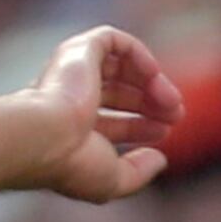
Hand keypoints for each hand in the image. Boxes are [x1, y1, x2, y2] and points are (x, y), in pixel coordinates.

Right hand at [23, 26, 179, 205]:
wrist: (43, 135)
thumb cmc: (71, 164)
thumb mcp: (111, 180)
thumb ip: (138, 173)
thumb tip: (160, 159)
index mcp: (67, 130)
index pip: (109, 122)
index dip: (140, 126)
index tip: (165, 131)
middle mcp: (66, 100)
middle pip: (118, 93)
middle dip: (150, 103)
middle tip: (177, 114)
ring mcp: (71, 74)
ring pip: (119, 67)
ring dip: (151, 81)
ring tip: (171, 101)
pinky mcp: (77, 51)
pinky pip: (114, 41)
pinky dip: (139, 55)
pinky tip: (153, 75)